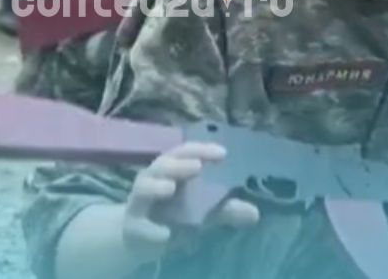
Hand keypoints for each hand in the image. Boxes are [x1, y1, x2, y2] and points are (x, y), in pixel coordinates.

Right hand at [122, 142, 258, 261]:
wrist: (141, 238)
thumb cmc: (176, 214)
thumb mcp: (205, 212)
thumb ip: (227, 210)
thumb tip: (255, 214)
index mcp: (173, 169)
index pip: (186, 152)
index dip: (202, 150)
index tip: (223, 154)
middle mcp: (154, 180)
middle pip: (162, 165)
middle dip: (178, 164)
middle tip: (197, 167)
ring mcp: (139, 203)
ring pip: (142, 189)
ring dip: (155, 186)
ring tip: (170, 188)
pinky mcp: (132, 226)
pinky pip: (138, 226)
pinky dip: (151, 230)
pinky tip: (165, 235)